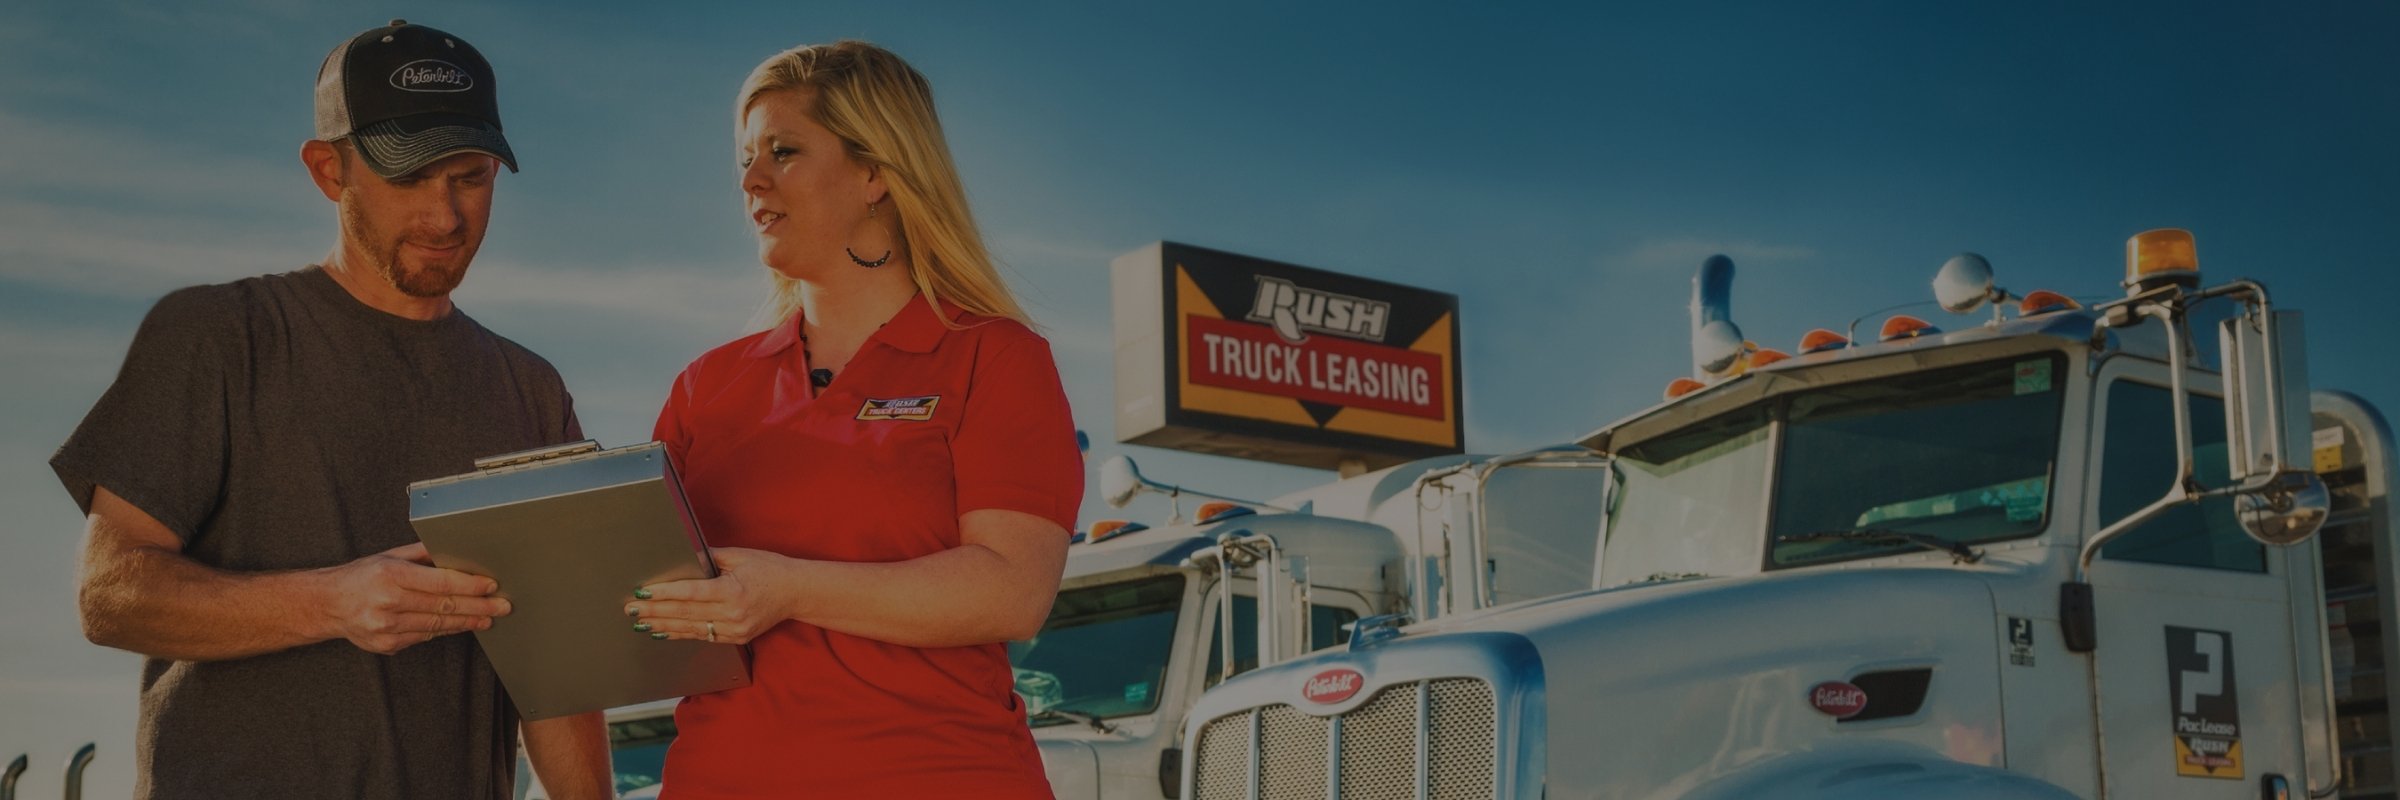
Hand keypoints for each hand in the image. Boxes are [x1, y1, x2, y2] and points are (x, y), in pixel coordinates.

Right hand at [319, 542, 509, 654]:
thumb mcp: (389, 556)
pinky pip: (424, 636)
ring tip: (488, 618)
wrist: (327, 604)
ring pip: (437, 624)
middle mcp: (388, 602)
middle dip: (478, 607)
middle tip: (502, 606)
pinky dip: (445, 629)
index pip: (441, 583)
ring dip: (466, 622)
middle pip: (444, 606)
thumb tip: (456, 551)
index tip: (491, 586)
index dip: (470, 586)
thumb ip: (423, 554)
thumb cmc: (361, 576)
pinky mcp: (386, 644)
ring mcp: (386, 627)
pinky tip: (460, 624)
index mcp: (390, 575)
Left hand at [625, 547, 797, 644]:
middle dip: (655, 611)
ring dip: (663, 625)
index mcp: (732, 591)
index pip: (690, 593)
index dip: (663, 593)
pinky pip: (702, 637)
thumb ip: (709, 558)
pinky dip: (680, 633)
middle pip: (685, 613)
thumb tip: (682, 557)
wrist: (796, 593)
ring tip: (640, 622)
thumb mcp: (740, 556)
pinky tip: (663, 631)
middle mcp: (732, 614)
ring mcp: (734, 630)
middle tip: (631, 609)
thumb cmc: (770, 570)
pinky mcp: (735, 638)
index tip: (642, 592)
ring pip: (690, 629)